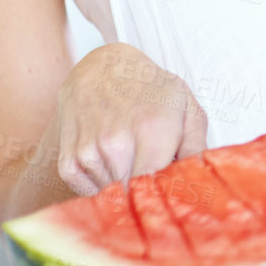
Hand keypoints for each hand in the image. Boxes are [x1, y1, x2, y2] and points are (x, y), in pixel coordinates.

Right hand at [56, 43, 207, 195]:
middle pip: (134, 196)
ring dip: (123, 186)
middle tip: (153, 175)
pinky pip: (87, 193)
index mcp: (152, 129)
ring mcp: (89, 152)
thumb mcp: (185, 105)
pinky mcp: (68, 161)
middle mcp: (116, 142)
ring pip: (112, 196)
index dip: (164, 198)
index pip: (157, 190)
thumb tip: (197, 182)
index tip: (169, 196)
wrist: (101, 67)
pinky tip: (109, 162)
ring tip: (130, 157)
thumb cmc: (151, 89)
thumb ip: (197, 145)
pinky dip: (100, 186)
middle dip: (146, 193)